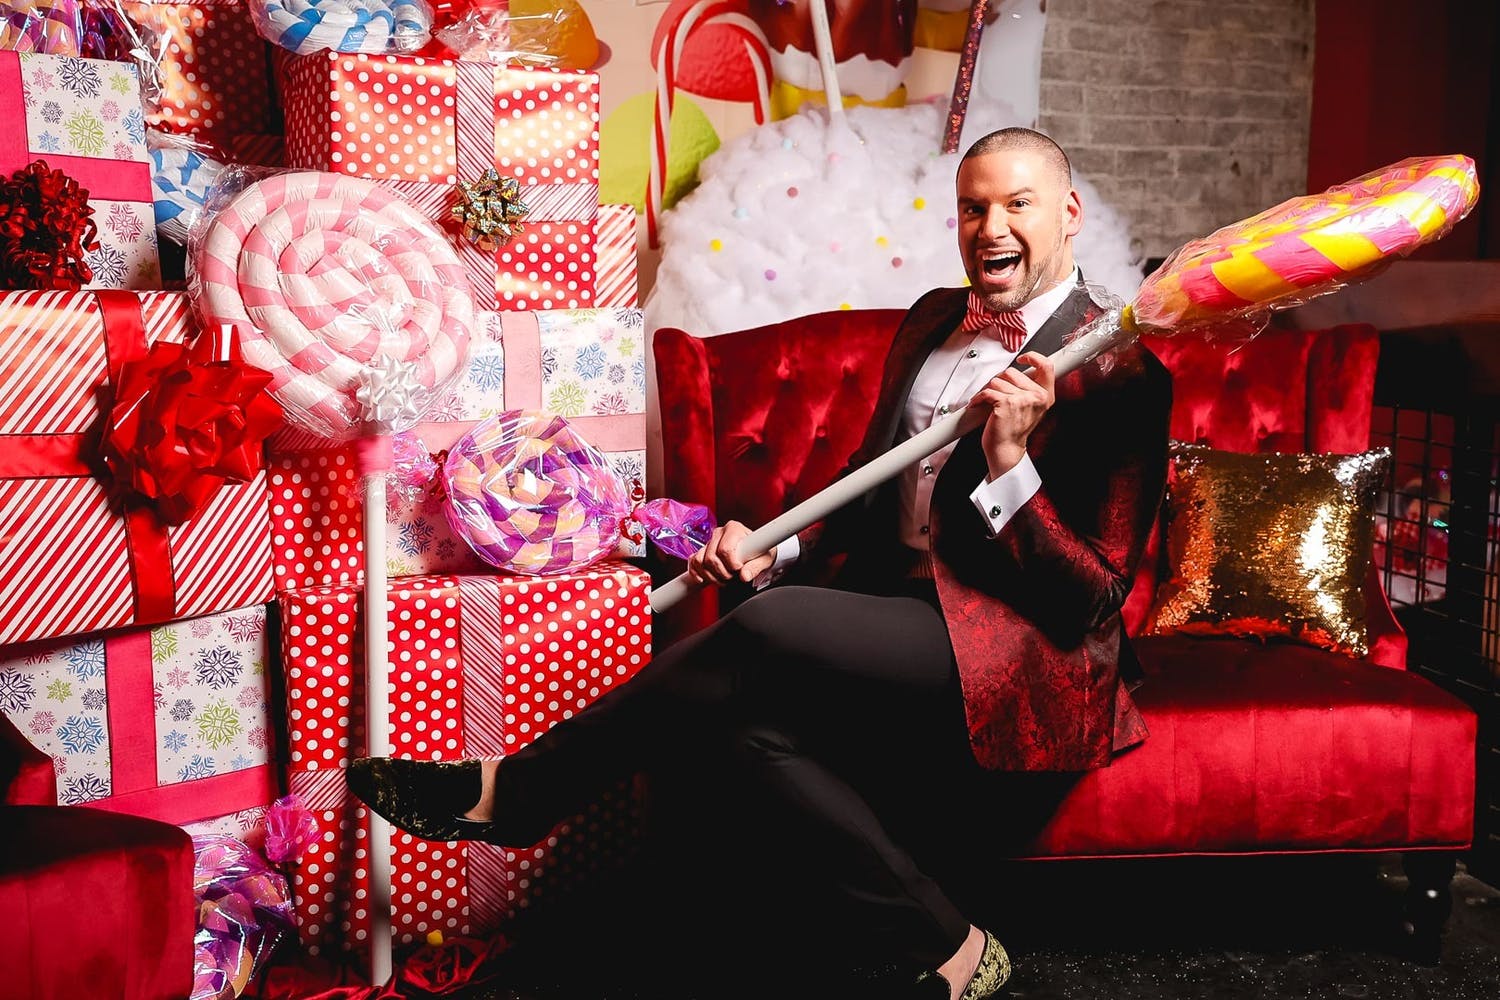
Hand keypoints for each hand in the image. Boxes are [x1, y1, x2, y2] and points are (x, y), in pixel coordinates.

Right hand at [686, 520, 775, 586]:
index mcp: (734, 528)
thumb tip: (744, 575)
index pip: (725, 549)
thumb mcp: (765, 559)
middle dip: (723, 573)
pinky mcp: (702, 551)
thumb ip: (756, 567)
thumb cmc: (761, 551)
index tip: (740, 569)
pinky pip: (693, 562)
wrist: (756, 552)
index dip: (732, 564)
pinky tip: (706, 579)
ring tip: (725, 579)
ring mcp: (709, 542)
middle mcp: (719, 532)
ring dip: (712, 576)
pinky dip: (697, 573)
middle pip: (711, 558)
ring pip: (700, 561)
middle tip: (734, 576)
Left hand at [970, 351, 1055, 479]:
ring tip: (990, 402)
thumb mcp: (1031, 408)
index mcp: (1046, 396)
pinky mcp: (1006, 403)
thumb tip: (1021, 372)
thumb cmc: (1015, 431)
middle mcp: (1036, 396)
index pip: (1046, 366)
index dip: (1033, 357)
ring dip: (989, 391)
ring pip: (997, 381)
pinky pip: (987, 391)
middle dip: (1000, 381)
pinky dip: (979, 398)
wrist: (1006, 450)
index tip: (1023, 358)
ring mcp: (1022, 399)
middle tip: (997, 394)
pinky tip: (979, 404)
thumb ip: (1031, 389)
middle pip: (1012, 371)